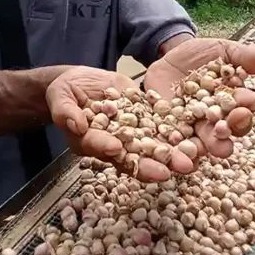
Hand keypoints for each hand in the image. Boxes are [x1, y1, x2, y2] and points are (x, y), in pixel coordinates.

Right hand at [47, 66, 193, 181]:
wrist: (80, 82)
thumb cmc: (64, 93)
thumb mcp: (60, 97)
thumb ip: (65, 111)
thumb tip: (77, 123)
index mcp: (89, 142)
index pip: (100, 148)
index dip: (108, 148)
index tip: (116, 148)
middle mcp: (113, 142)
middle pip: (131, 156)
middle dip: (151, 164)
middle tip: (168, 171)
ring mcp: (130, 132)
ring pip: (151, 146)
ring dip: (170, 155)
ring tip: (189, 161)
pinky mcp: (143, 117)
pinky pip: (160, 126)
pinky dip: (177, 132)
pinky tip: (194, 137)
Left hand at [144, 38, 254, 158]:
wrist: (169, 55)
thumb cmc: (200, 56)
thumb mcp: (222, 50)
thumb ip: (243, 56)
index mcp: (230, 107)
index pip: (241, 115)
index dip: (245, 111)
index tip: (249, 104)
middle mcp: (212, 123)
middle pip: (221, 135)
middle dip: (224, 135)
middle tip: (225, 130)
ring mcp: (189, 128)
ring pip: (196, 145)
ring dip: (198, 151)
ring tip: (198, 152)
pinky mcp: (166, 130)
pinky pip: (170, 144)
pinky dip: (172, 150)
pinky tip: (173, 152)